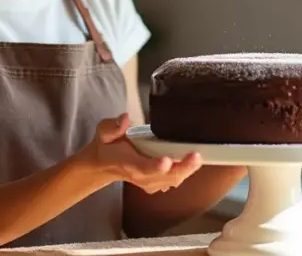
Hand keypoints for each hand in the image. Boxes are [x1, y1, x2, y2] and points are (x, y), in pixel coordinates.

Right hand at [81, 113, 201, 193]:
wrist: (104, 164)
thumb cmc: (107, 146)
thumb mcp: (103, 132)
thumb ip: (112, 127)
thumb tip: (124, 119)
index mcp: (128, 163)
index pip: (143, 168)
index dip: (155, 167)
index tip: (166, 160)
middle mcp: (141, 175)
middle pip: (164, 177)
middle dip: (181, 169)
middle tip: (195, 156)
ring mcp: (151, 181)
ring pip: (172, 180)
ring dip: (186, 171)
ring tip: (198, 158)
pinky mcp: (158, 181)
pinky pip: (173, 180)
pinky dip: (184, 172)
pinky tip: (194, 162)